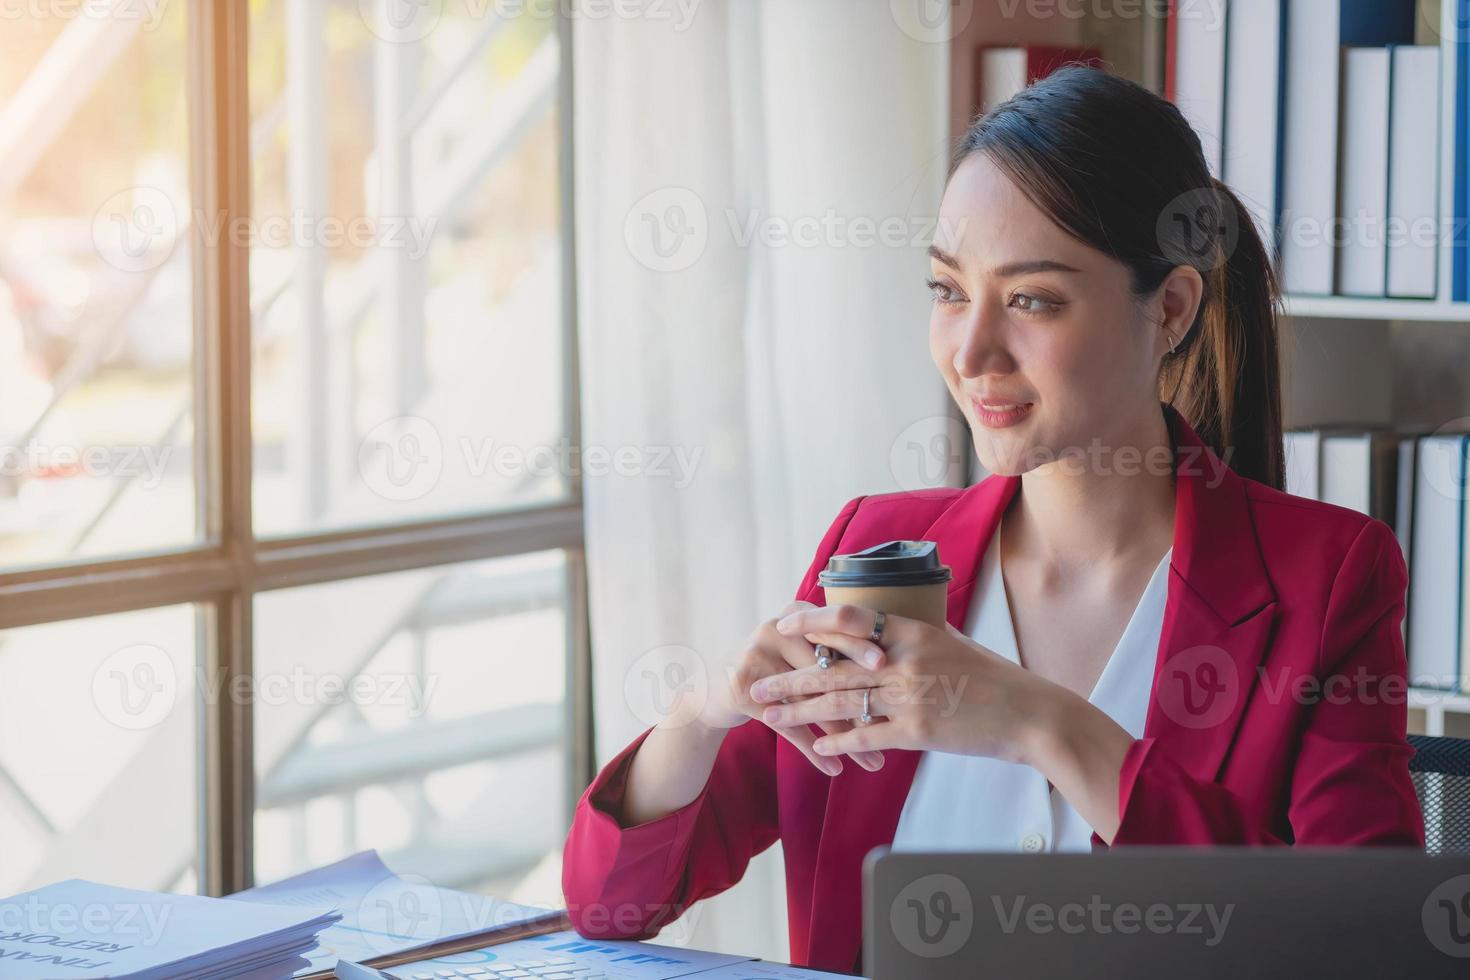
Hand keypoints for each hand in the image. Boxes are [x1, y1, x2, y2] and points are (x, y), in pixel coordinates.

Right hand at [697, 600, 887, 776]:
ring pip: (811, 702)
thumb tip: (896, 674)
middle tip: (889, 720)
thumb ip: (835, 653)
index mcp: (796, 615)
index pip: (833, 629)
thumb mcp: (801, 653)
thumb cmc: (776, 671)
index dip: (860, 645)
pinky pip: (787, 724)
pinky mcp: (741, 687)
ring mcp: (755, 656)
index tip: (886, 664)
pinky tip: (834, 769)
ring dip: (845, 738)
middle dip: (860, 700)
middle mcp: (774, 629)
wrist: (715, 689)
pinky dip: (813, 751)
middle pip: (824, 668)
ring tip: (872, 762)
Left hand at [761, 602, 1136, 842]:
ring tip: (768, 716)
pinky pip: (867, 737)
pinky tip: (816, 747)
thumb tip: (890, 625)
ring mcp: (911, 697)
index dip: (812, 621)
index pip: (851, 619)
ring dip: (799, 711)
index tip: (782, 624)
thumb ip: (917, 636)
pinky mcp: (919, 732)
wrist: (1030, 714)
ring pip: (841, 702)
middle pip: (833, 667)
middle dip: (789, 677)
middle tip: (755, 683)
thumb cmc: (994, 679)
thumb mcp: (954, 644)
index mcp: (914, 632)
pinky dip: (838, 743)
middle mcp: (906, 661)